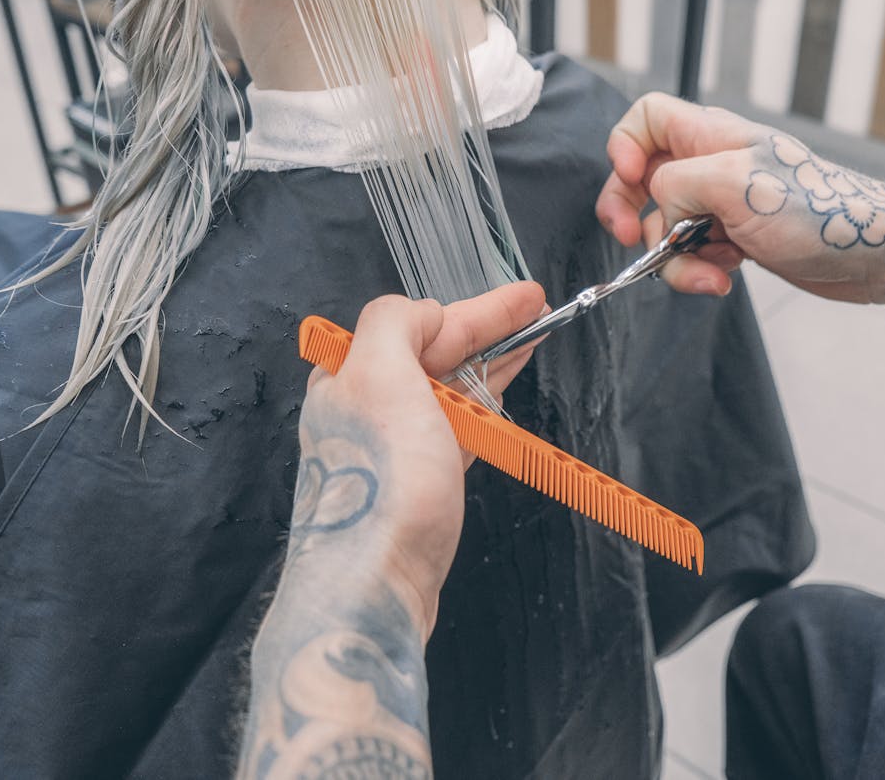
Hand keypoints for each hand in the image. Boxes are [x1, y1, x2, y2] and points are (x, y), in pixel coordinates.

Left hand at [292, 282, 545, 635]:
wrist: (373, 587)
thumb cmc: (381, 487)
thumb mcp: (381, 378)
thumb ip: (395, 325)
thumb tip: (421, 313)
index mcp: (349, 377)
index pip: (419, 323)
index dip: (478, 308)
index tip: (524, 297)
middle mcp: (364, 410)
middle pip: (436, 355)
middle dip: (488, 330)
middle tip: (535, 312)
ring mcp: (390, 450)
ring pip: (448, 392)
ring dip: (490, 365)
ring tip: (529, 346)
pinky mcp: (413, 487)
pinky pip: (453, 432)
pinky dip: (481, 410)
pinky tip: (499, 403)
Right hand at [595, 92, 884, 303]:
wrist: (871, 255)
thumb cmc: (818, 213)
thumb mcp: (735, 185)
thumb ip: (677, 184)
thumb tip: (657, 210)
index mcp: (710, 136)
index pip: (646, 118)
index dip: (624, 146)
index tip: (631, 181)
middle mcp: (711, 165)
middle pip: (641, 179)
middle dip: (630, 213)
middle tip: (632, 240)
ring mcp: (721, 205)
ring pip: (664, 227)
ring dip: (674, 258)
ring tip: (709, 272)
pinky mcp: (733, 239)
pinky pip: (691, 254)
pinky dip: (698, 270)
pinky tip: (727, 277)